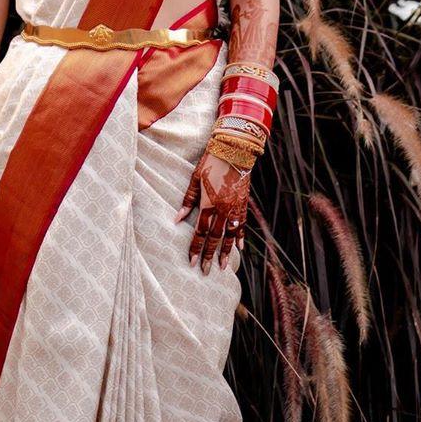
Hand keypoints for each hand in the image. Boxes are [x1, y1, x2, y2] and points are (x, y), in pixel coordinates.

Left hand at [174, 150, 249, 273]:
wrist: (234, 150)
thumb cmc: (210, 162)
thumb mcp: (195, 179)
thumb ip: (188, 201)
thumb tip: (177, 219)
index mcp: (209, 204)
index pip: (200, 232)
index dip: (196, 248)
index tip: (192, 262)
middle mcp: (223, 210)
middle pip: (215, 238)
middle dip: (209, 256)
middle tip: (205, 271)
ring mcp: (235, 208)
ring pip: (230, 235)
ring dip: (226, 252)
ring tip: (224, 267)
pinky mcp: (243, 204)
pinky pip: (242, 225)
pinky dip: (241, 237)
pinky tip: (239, 248)